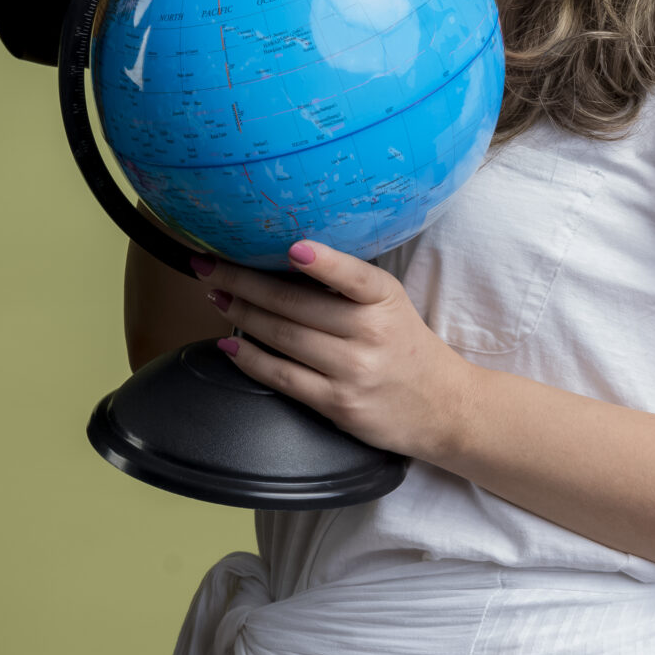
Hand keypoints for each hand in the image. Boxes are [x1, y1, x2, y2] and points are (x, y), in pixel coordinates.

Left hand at [194, 238, 477, 463]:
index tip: (293, 247)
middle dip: (244, 282)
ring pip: (283, 337)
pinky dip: (250, 358)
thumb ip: (346, 284)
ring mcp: (354, 372)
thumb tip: (280, 257)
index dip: (323, 262)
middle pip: (295, 304)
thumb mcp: (389, 303)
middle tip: (209, 265)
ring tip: (216, 295)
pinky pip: (283, 377)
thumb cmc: (405, 345)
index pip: (353, 275)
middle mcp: (371, 333)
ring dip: (241, 314)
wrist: (444, 408)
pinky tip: (229, 344)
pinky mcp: (339, 404)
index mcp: (384, 299)